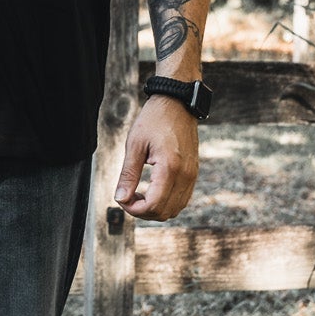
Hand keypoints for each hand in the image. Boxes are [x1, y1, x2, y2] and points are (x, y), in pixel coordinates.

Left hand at [113, 95, 198, 220]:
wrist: (177, 103)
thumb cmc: (154, 119)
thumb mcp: (135, 144)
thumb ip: (128, 174)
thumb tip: (121, 198)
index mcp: (170, 167)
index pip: (154, 205)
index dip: (134, 209)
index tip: (122, 199)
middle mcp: (185, 175)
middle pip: (164, 212)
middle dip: (143, 211)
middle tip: (128, 197)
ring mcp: (192, 175)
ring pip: (175, 209)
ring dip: (155, 209)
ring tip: (138, 194)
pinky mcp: (193, 173)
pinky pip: (181, 199)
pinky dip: (166, 202)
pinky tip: (151, 190)